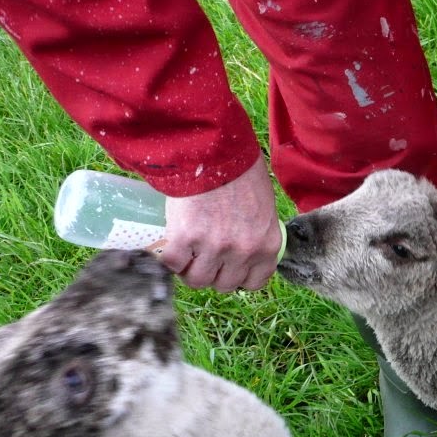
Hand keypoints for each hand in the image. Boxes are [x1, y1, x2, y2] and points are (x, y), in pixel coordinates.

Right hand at [159, 155, 281, 291]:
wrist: (215, 151)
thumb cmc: (241, 173)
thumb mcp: (263, 208)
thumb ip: (256, 233)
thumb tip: (243, 247)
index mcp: (267, 245)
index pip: (254, 282)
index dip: (237, 277)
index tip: (228, 268)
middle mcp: (243, 251)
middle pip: (223, 284)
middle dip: (212, 274)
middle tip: (203, 257)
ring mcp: (214, 247)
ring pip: (197, 280)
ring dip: (189, 270)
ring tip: (186, 253)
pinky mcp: (186, 238)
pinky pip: (173, 264)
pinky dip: (169, 258)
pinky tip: (172, 244)